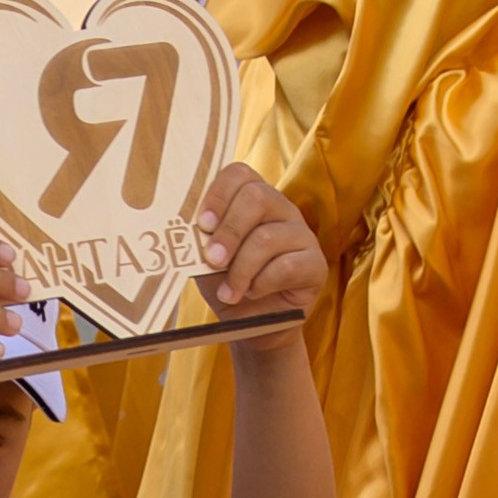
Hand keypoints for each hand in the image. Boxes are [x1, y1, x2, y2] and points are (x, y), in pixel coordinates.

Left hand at [192, 165, 324, 320]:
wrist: (250, 322)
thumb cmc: (225, 281)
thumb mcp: (204, 256)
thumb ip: (197, 238)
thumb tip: (182, 228)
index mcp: (253, 198)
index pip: (240, 174)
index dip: (218, 194)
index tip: (202, 224)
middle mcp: (282, 209)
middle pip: (257, 197)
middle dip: (228, 231)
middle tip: (212, 259)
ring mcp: (302, 235)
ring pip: (267, 237)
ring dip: (240, 269)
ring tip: (229, 291)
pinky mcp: (316, 265)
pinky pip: (286, 266)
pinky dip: (261, 284)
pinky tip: (251, 294)